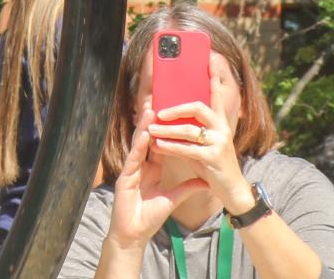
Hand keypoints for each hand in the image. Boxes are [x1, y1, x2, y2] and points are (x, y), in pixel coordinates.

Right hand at [106, 97, 204, 247]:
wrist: (134, 234)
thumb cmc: (150, 216)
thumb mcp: (173, 199)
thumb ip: (188, 187)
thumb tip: (207, 181)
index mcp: (152, 167)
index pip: (161, 142)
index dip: (167, 127)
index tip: (174, 111)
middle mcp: (142, 164)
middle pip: (149, 137)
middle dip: (154, 119)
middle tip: (159, 98)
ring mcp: (133, 169)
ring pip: (139, 143)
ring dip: (145, 126)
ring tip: (152, 108)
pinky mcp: (126, 177)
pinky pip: (134, 158)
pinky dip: (139, 146)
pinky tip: (144, 134)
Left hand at [146, 73, 252, 216]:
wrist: (233, 191)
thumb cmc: (215, 165)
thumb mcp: (207, 144)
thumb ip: (195, 130)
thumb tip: (173, 116)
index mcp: (221, 123)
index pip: (216, 96)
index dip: (213, 78)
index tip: (209, 60)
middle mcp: (222, 129)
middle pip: (198, 108)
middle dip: (177, 108)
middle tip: (159, 111)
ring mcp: (219, 142)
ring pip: (188, 130)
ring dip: (167, 129)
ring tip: (151, 129)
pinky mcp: (213, 158)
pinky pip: (187, 149)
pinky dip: (170, 146)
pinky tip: (158, 145)